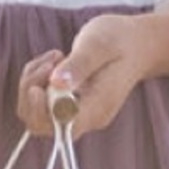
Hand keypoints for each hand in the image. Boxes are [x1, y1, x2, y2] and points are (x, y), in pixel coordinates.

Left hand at [16, 15, 151, 138]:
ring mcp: (78, 113)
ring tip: (53, 58)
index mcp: (97, 107)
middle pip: (42, 124)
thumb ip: (78, 64)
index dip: (42, 111)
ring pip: (36, 113)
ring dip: (32, 84)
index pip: (61, 127)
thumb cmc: (120, 41)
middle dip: (32, 93)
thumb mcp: (99, 44)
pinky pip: (41, 103)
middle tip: (49, 64)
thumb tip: (56, 83)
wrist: (136, 44)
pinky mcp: (70, 105)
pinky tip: (52, 62)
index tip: (39, 85)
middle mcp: (87, 117)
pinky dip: (37, 81)